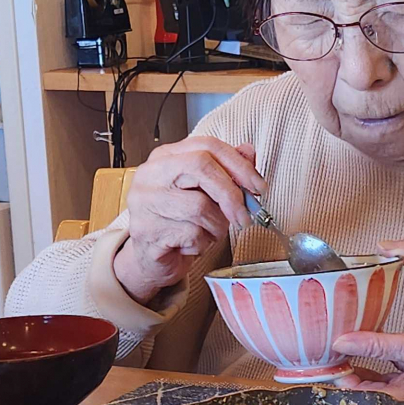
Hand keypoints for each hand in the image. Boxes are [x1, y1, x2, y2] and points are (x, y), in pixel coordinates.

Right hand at [112, 137, 263, 303]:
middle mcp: (151, 174)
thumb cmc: (179, 221)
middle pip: (202, 167)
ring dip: (217, 226)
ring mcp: (145, 201)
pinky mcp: (147, 230)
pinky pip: (192, 234)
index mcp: (166, 157)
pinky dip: (202, 244)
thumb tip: (248, 152)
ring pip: (200, 206)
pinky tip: (192, 245)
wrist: (152, 258)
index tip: (258, 186)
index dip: (239, 165)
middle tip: (245, 215)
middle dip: (232, 194)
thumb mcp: (205, 193)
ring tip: (209, 232)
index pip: (207, 146)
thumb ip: (226, 171)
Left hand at [331, 239, 403, 400]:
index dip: (371, 347)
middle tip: (335, 372)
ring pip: (403, 400)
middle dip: (364, 389)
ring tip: (346, 374)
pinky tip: (372, 374)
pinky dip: (390, 389)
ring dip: (373, 391)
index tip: (341, 341)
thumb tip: (385, 246)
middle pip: (399, 393)